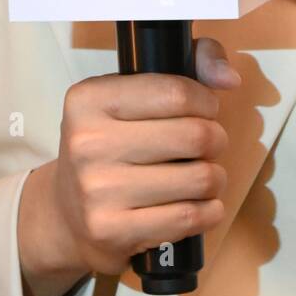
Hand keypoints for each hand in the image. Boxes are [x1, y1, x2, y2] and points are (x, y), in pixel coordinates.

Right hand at [44, 35, 240, 277]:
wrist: (66, 214)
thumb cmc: (111, 144)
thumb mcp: (130, 94)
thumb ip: (189, 65)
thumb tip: (228, 77)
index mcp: (90, 99)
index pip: (177, 93)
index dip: (205, 101)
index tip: (204, 109)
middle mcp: (88, 142)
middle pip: (194, 135)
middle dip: (215, 139)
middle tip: (207, 144)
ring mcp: (98, 190)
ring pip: (200, 178)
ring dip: (215, 177)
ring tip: (203, 175)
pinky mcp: (113, 230)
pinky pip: (189, 217)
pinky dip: (209, 210)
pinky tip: (201, 204)